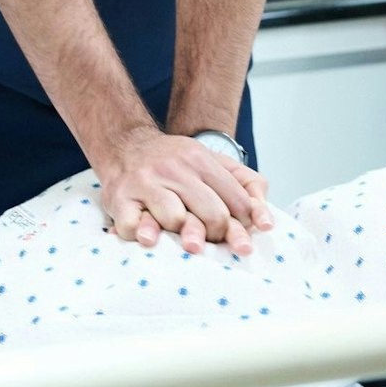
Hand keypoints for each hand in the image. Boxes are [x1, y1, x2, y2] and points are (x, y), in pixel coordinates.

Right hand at [97, 126, 271, 256]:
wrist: (124, 144)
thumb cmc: (175, 163)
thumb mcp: (212, 160)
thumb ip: (246, 184)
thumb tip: (265, 223)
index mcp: (200, 160)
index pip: (237, 203)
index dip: (241, 227)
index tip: (238, 240)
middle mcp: (174, 169)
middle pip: (212, 215)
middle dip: (216, 236)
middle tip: (209, 241)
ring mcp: (145, 183)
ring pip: (176, 220)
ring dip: (180, 235)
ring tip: (178, 236)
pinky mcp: (120, 199)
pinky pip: (136, 228)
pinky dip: (143, 237)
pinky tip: (148, 238)